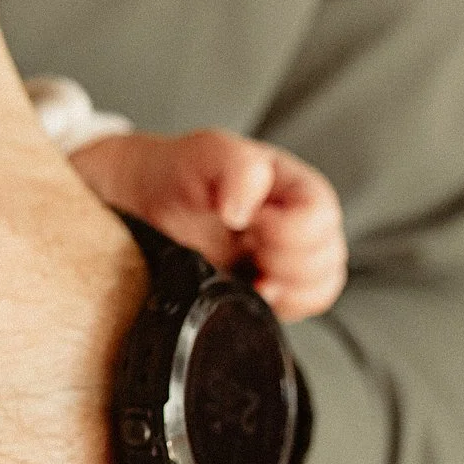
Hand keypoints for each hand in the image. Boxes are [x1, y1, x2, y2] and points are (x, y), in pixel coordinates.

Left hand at [69, 129, 346, 321]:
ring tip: (246, 273)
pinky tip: (248, 291)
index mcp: (293, 187)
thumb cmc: (177, 172)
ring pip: (320, 288)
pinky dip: (279, 307)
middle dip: (283, 261)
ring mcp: (287, 260)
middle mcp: (298, 224)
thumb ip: (236, 169)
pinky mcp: (270, 291)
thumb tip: (245, 210)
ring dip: (285, 288)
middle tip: (243, 248)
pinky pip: (300, 310)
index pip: (319, 217)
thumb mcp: (205, 153)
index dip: (285, 229)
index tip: (243, 224)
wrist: (137, 202)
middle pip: (327, 258)